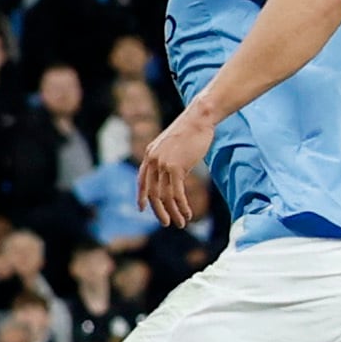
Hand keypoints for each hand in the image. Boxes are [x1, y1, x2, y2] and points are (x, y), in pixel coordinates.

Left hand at [136, 107, 215, 224]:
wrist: (198, 118)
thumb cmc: (189, 131)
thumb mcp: (172, 145)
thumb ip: (166, 159)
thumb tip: (171, 175)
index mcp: (149, 155)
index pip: (141, 181)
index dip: (141, 196)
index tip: (142, 209)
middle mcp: (152, 160)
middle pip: (152, 193)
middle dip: (159, 211)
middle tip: (166, 223)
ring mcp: (162, 164)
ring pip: (165, 196)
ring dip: (173, 212)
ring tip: (181, 222)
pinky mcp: (175, 167)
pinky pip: (176, 193)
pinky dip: (182, 206)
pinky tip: (188, 213)